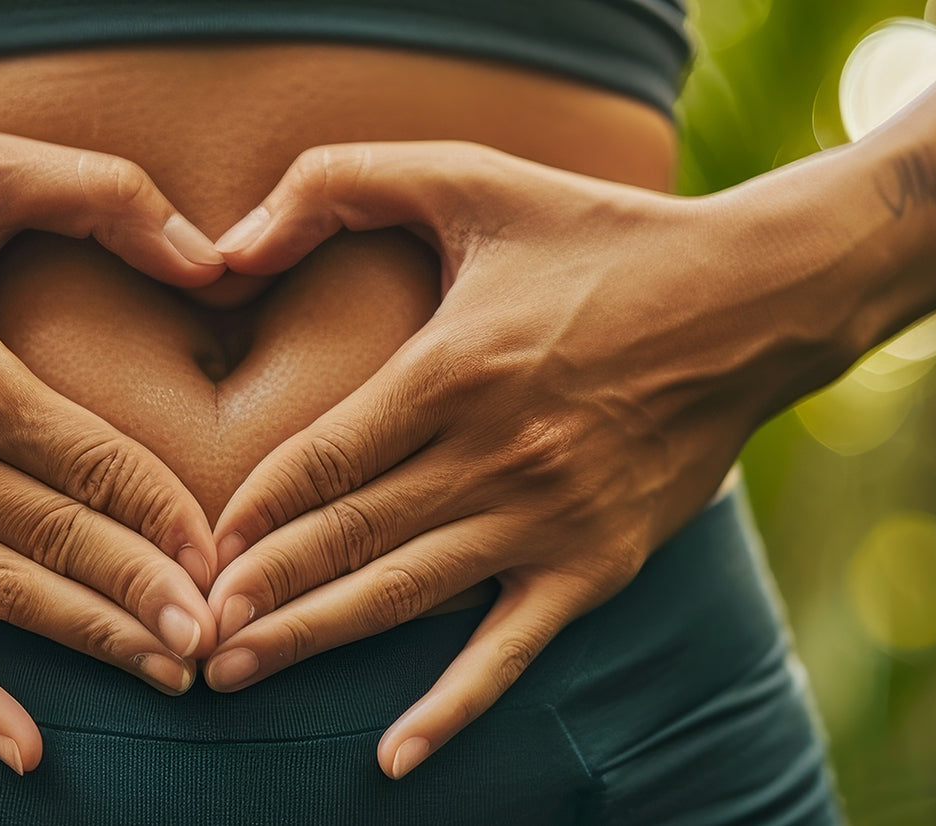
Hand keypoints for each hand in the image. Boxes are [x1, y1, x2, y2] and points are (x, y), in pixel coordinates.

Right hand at [0, 133, 233, 773]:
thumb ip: (99, 191)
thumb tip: (212, 257)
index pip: (93, 464)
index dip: (168, 515)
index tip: (228, 553)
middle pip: (60, 545)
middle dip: (152, 598)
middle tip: (225, 639)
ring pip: (4, 597)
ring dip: (92, 641)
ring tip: (174, 677)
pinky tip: (25, 750)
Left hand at [201, 142, 853, 777]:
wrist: (754, 302)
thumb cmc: (600, 235)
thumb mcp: (473, 175)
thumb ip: (342, 180)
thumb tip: (228, 243)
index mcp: (455, 367)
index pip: (321, 458)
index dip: (249, 511)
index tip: (193, 545)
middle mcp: (497, 454)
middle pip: (345, 538)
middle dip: (254, 591)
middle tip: (181, 629)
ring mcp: (548, 520)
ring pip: (401, 596)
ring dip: (311, 640)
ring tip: (231, 672)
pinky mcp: (595, 564)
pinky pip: (508, 651)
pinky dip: (451, 708)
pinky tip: (393, 759)